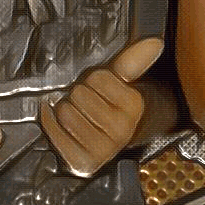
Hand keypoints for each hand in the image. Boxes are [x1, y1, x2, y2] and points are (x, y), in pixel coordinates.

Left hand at [39, 37, 163, 177]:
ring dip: (64, 108)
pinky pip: (55, 134)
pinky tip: (56, 118)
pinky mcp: (83, 162)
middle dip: (79, 93)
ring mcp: (103, 150)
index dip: (95, 78)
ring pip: (66, 113)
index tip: (99, 86)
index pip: (98, 78)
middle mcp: (121, 131)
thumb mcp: (125, 81)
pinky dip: (50, 122)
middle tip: (85, 100)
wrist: (119, 138)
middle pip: (79, 95)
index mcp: (134, 106)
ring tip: (74, 110)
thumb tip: (154, 42)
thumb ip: (134, 59)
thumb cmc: (116, 104)